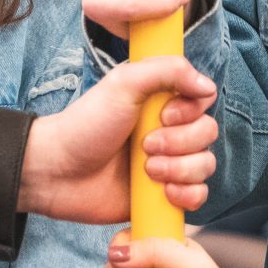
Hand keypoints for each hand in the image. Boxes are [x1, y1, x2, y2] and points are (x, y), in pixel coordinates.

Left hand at [18, 56, 218, 222]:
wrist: (59, 172)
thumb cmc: (85, 125)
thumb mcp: (123, 84)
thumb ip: (167, 71)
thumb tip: (206, 84)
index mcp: (161, 101)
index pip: (204, 100)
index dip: (190, 110)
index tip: (163, 114)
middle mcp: (169, 131)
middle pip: (207, 133)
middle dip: (179, 142)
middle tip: (144, 145)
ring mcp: (168, 163)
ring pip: (205, 166)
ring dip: (179, 169)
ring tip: (146, 170)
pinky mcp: (163, 195)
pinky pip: (197, 196)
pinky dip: (185, 194)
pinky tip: (162, 191)